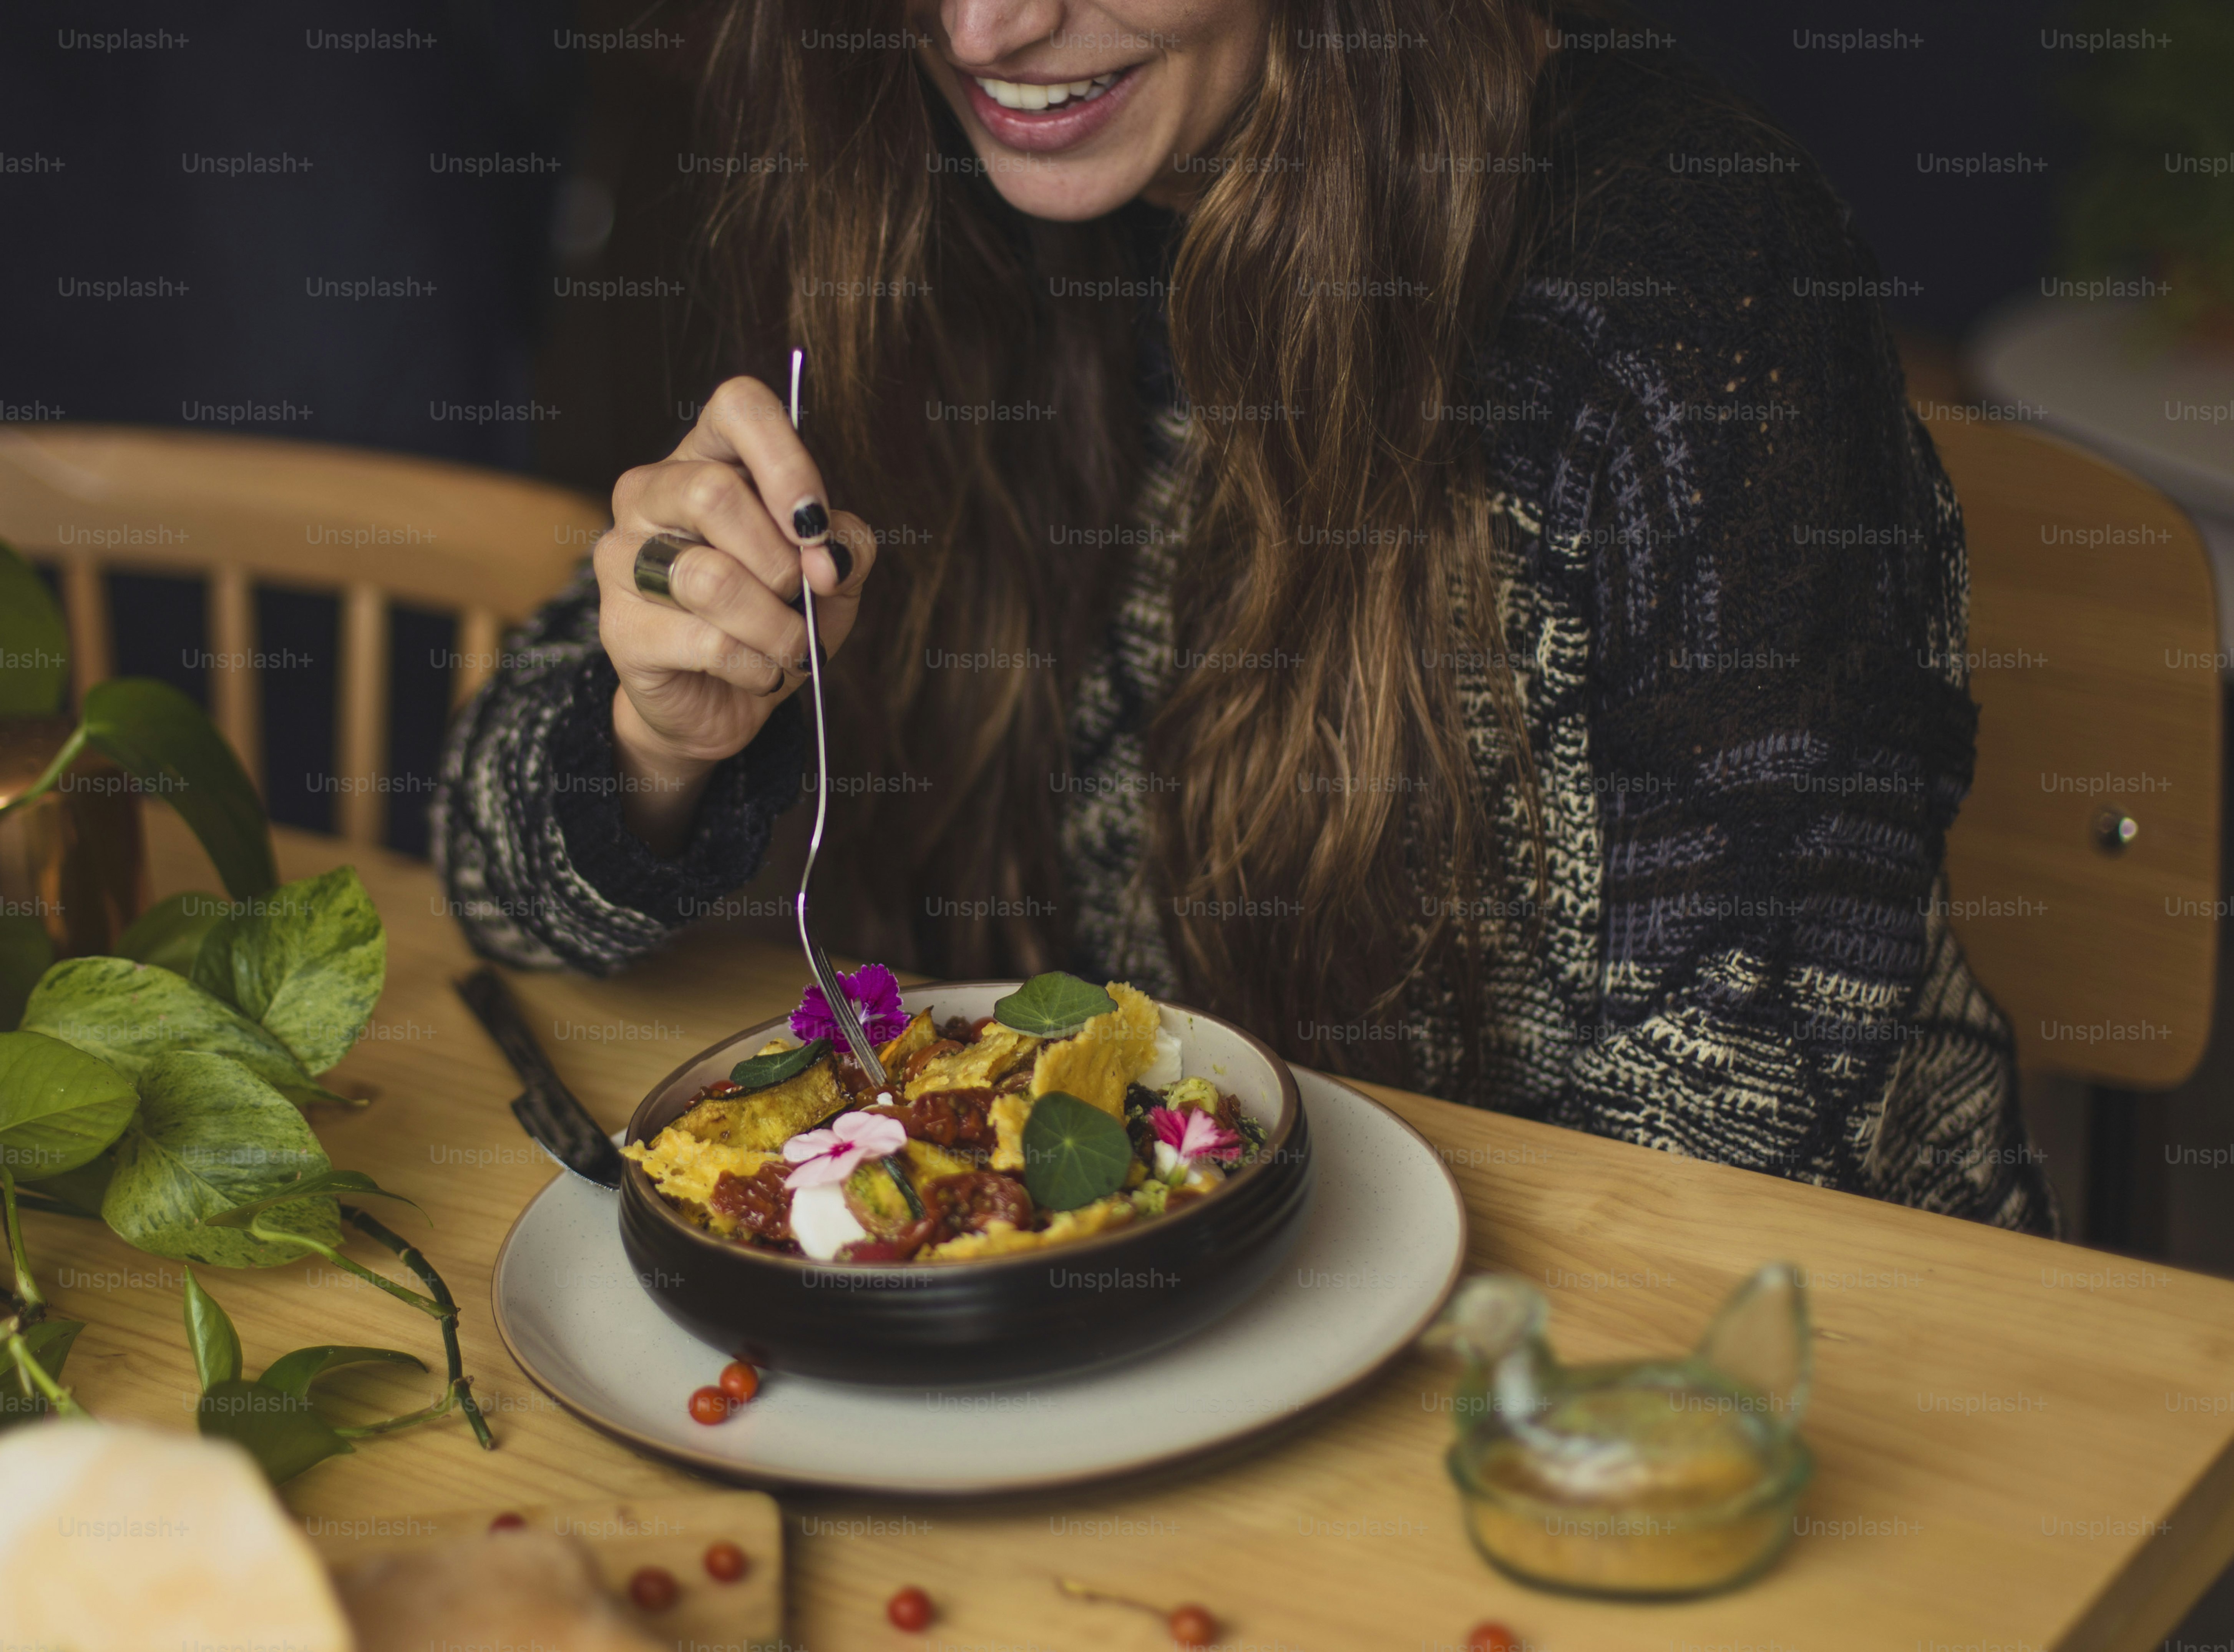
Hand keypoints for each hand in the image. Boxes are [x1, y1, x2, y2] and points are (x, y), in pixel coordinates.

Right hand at [594, 375, 874, 852]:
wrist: (728, 698)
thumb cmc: (777, 616)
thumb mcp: (832, 572)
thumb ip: (846, 544)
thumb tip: (828, 559)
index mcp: (706, 457)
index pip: (738, 406)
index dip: (787, 461)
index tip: (815, 524)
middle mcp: (650, 494)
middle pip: (713, 493)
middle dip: (780, 561)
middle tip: (800, 597)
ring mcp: (622, 557)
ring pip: (709, 578)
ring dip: (775, 626)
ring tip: (790, 646)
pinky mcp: (618, 627)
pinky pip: (706, 642)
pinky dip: (755, 665)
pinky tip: (758, 671)